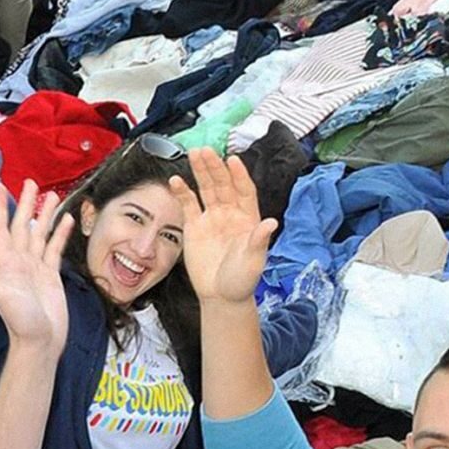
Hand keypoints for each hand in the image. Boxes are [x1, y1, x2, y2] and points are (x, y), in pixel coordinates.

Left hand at [0, 180, 74, 356]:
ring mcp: (35, 267)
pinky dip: (60, 233)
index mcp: (5, 263)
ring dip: (44, 214)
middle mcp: (19, 261)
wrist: (40, 342)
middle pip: (21, 225)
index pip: (0, 229)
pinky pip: (55, 248)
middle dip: (25, 203)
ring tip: (52, 195)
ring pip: (39, 233)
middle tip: (30, 183)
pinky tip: (66, 220)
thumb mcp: (2, 295)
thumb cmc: (20, 322)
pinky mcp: (50, 274)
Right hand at [168, 149, 278, 304]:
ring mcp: (212, 218)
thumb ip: (259, 240)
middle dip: (215, 167)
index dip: (239, 175)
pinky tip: (176, 180)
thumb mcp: (254, 261)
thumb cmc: (242, 280)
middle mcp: (230, 214)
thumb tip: (272, 223)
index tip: (233, 160)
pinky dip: (182, 192)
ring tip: (194, 154)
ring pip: (206, 189)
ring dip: (201, 171)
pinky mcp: (194, 227)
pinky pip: (188, 205)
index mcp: (248, 218)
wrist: (221, 297)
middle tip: (206, 150)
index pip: (245, 190)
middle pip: (223, 185)